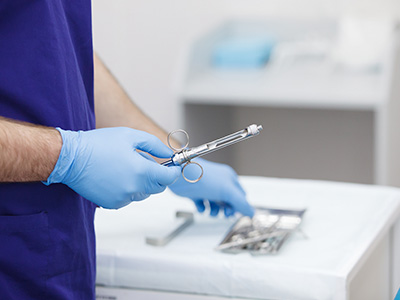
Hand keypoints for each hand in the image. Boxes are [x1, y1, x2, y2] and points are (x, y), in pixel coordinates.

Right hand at [43, 127, 180, 208]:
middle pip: (158, 187)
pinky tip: (116, 176)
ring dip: (142, 182)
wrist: (71, 158)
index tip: (173, 167)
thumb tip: (168, 154)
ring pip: (143, 193)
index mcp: (141, 171)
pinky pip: (129, 198)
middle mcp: (134, 188)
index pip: (169, 178)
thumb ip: (154, 145)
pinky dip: (128, 189)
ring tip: (126, 167)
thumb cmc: (98, 145)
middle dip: (157, 176)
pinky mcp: (112, 204)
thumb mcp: (131, 136)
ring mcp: (123, 198)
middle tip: (145, 162)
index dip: (173, 171)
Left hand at [169, 158, 253, 216]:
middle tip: (225, 213)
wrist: (181, 176)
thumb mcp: (228, 191)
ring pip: (215, 203)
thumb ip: (241, 203)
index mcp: (228, 178)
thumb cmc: (203, 177)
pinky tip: (201, 207)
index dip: (239, 204)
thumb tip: (251, 212)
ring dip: (215, 210)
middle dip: (227, 209)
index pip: (240, 194)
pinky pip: (202, 203)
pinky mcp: (195, 192)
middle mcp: (218, 182)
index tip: (237, 213)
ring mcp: (206, 187)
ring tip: (212, 212)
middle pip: (227, 200)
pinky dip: (202, 208)